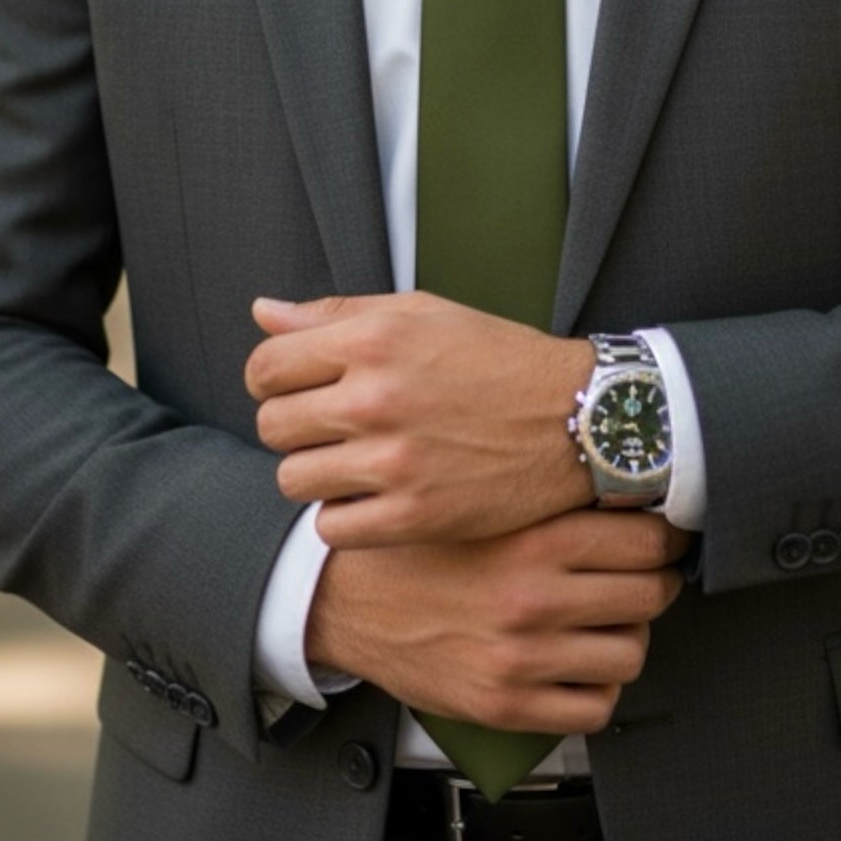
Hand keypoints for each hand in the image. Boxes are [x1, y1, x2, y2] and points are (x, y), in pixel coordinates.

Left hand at [245, 290, 597, 547]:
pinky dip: (345, 517)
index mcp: (373, 340)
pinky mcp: (413, 516)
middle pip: (272, 425)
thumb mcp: (423, 314)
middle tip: (333, 428)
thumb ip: (336, 314)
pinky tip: (374, 498)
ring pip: (294, 479)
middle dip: (294, 426)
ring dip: (317, 473)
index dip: (274, 378)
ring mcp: (393, 462)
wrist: (578, 417)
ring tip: (356, 463)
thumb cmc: (499, 360)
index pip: (266, 365)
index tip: (299, 388)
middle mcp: (375, 398)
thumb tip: (263, 312)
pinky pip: (330, 528)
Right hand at [305, 507, 691, 736]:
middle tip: (643, 577)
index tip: (663, 538)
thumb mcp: (481, 501)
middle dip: (654, 585)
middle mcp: (533, 598)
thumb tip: (621, 488)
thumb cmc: (416, 545)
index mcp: (532, 538)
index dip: (665, 539)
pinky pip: (594, 707)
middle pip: (648, 596)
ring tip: (608, 621)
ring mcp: (522, 657)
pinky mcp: (506, 705)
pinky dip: (598, 687)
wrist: (344, 599)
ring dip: (628, 637)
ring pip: (630, 654)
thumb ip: (548, 498)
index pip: (645, 541)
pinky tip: (581, 665)